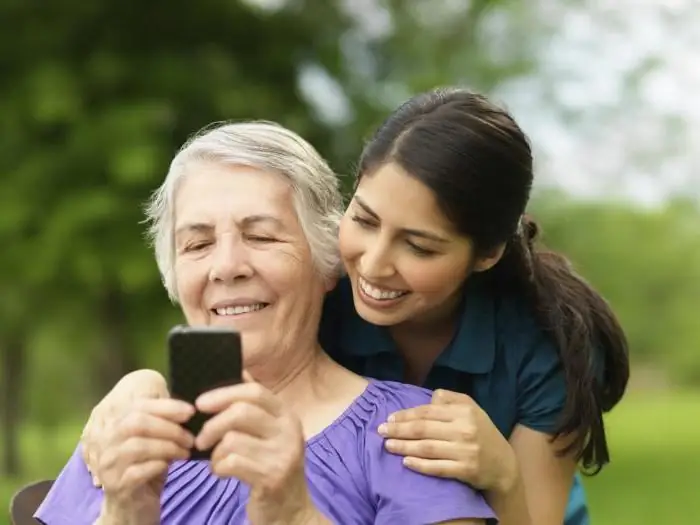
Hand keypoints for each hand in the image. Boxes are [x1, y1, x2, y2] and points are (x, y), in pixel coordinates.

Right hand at [97, 398, 194, 521]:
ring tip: (185, 452)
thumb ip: (162, 422)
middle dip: (169, 428)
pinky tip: (168, 465)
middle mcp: (105, 441)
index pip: (138, 405)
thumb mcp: (154, 440)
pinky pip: (138, 471)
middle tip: (190, 438)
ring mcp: (108, 464)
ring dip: (168, 446)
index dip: (167, 406)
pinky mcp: (115, 485)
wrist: (133, 505)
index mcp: (114, 424)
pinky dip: (158, 465)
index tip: (190, 412)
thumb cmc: (147, 466)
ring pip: (137, 446)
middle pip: (136, 423)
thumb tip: (186, 409)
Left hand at [195, 372, 315, 524]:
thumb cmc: (270, 468)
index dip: (224, 393)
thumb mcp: (270, 435)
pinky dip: (219, 468)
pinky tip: (223, 473)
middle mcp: (290, 430)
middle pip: (241, 411)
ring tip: (217, 461)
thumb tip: (238, 372)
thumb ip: (255, 408)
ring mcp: (284, 453)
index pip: (255, 391)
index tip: (200, 403)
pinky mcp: (273, 476)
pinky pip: (232, 462)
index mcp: (287, 415)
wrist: (290, 512)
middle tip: (200, 439)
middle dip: (213, 424)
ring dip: (215, 453)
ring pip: (232, 439)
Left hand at [378, 389, 518, 492]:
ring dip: (404, 447)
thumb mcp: (471, 408)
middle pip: (423, 429)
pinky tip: (406, 462)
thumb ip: (449, 399)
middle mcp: (464, 430)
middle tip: (380, 431)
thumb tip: (428, 399)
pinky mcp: (465, 470)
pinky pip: (437, 467)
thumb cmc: (481, 431)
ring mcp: (465, 451)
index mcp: (463, 411)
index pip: (427, 412)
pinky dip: (420, 465)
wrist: (503, 464)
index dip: (406, 415)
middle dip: (399, 430)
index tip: (389, 418)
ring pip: (427, 448)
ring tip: (388, 445)